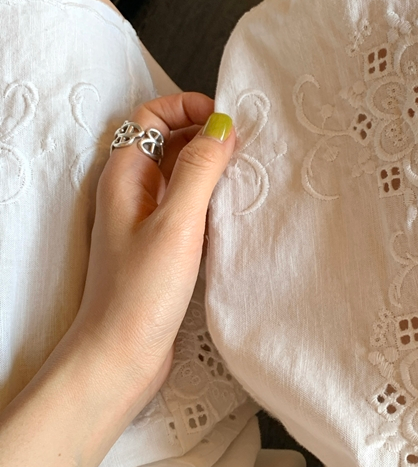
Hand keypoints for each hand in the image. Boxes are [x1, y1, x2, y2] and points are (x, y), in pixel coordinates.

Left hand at [65, 92, 234, 411]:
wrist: (120, 357)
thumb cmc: (138, 295)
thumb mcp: (176, 223)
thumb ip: (199, 169)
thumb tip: (223, 125)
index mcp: (124, 177)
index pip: (151, 116)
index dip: (187, 108)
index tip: (227, 122)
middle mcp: (132, 193)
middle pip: (170, 141)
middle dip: (207, 136)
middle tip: (246, 148)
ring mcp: (146, 220)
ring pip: (182, 175)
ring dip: (213, 170)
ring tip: (247, 177)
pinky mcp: (162, 246)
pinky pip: (189, 206)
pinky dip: (213, 200)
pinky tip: (236, 213)